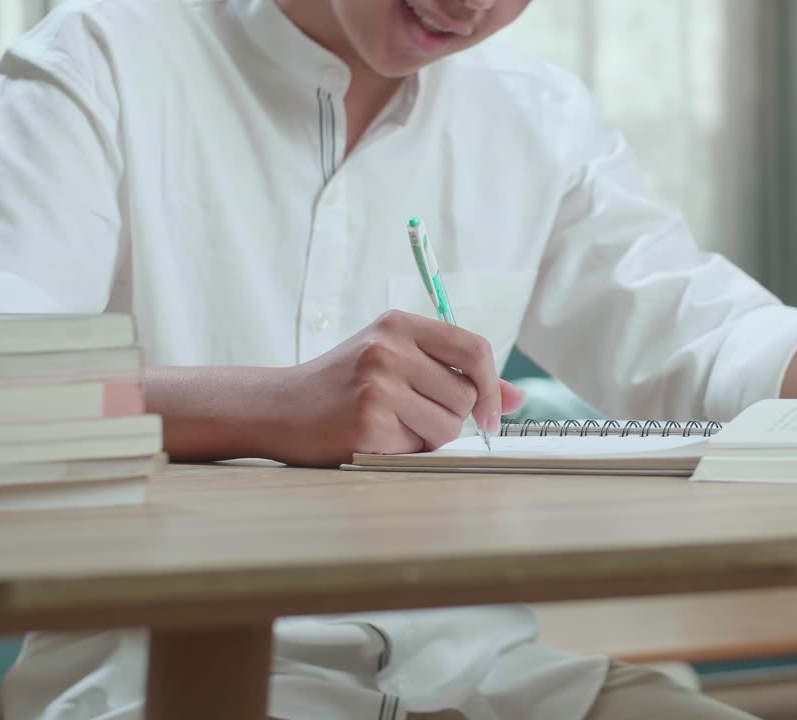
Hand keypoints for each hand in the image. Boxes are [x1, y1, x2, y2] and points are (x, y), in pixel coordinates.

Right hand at [270, 311, 525, 465]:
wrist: (279, 408)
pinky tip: (375, 437)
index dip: (491, 386)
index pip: (474, 349)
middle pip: (465, 395)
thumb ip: (458, 373)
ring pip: (448, 425)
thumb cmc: (345, 384)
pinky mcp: (368, 423)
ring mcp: (377, 385)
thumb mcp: (397, 360)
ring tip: (393, 425)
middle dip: (451, 416)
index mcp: (399, 324)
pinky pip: (418, 448)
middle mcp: (388, 348)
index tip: (489, 413)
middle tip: (413, 415)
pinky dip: (405, 451)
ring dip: (430, 437)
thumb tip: (518, 398)